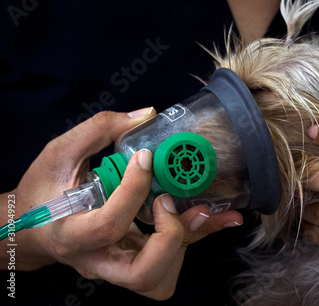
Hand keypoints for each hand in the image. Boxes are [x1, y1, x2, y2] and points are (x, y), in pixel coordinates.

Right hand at [0, 109, 242, 299]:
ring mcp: (117, 266)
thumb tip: (146, 115)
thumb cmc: (43, 190)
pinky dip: (194, 238)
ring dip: (185, 242)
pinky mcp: (133, 260)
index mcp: (71, 234)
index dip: (134, 192)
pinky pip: (170, 261)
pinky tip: (210, 215)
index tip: (144, 158)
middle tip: (169, 200)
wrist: (32, 228)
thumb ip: (99, 130)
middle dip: (170, 236)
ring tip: (198, 209)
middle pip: (142, 274)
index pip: (108, 226)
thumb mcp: (60, 153)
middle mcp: (98, 260)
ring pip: (160, 278)